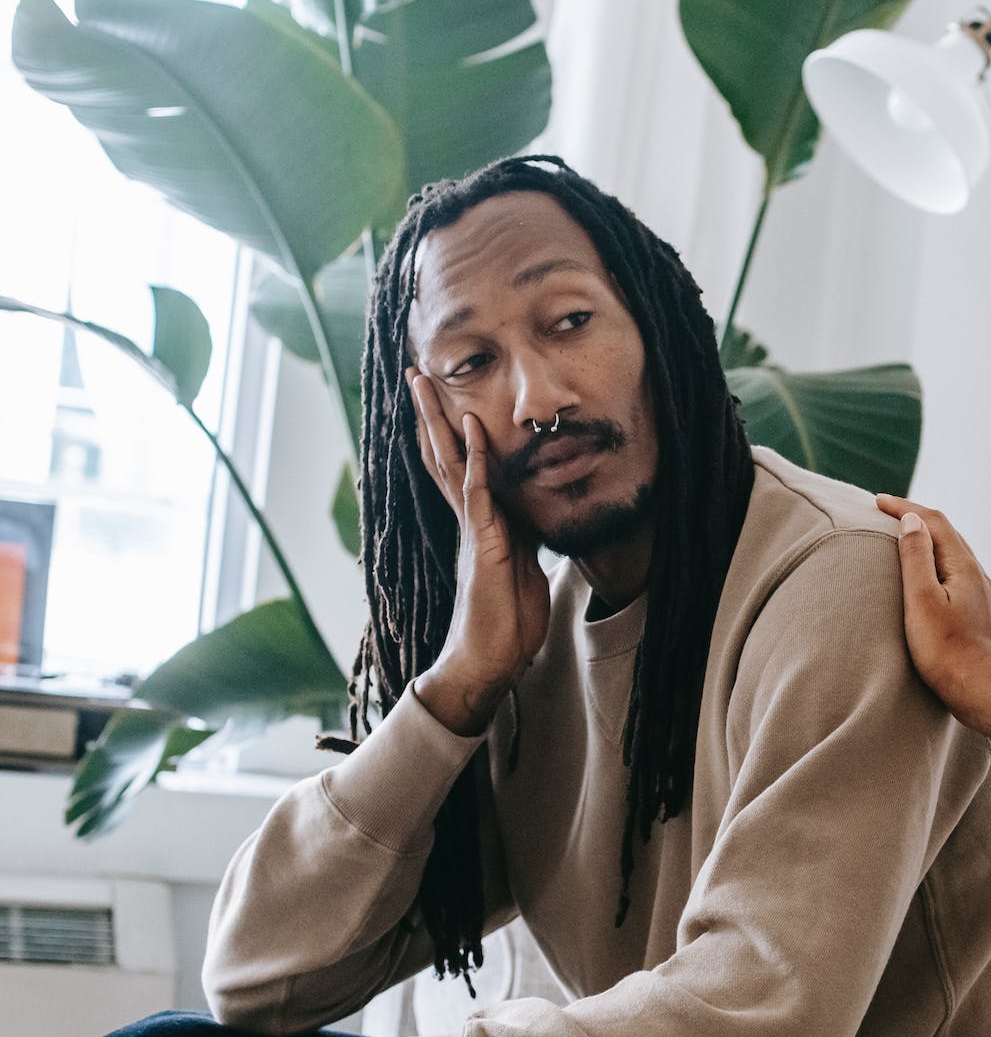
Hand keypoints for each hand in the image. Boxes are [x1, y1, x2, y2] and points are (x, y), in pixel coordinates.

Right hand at [406, 369, 551, 734]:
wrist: (491, 663)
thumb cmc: (507, 623)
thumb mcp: (523, 569)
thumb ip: (522, 540)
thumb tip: (531, 521)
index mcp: (481, 524)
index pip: (460, 468)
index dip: (450, 433)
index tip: (440, 397)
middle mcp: (470, 521)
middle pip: (444, 456)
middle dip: (430, 415)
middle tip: (414, 373)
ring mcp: (474, 531)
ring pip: (451, 466)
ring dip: (440, 424)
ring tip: (426, 385)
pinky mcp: (485, 546)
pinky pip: (479, 495)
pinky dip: (476, 460)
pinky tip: (470, 430)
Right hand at [874, 496, 990, 700]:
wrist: (985, 692)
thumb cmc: (947, 652)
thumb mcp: (921, 601)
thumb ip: (915, 558)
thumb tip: (911, 520)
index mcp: (963, 566)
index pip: (933, 521)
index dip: (904, 507)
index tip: (878, 501)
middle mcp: (979, 575)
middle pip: (947, 535)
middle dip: (917, 520)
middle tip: (889, 514)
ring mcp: (985, 596)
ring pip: (955, 557)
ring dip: (930, 543)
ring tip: (906, 543)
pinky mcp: (984, 616)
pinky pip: (960, 578)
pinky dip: (940, 567)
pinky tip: (932, 581)